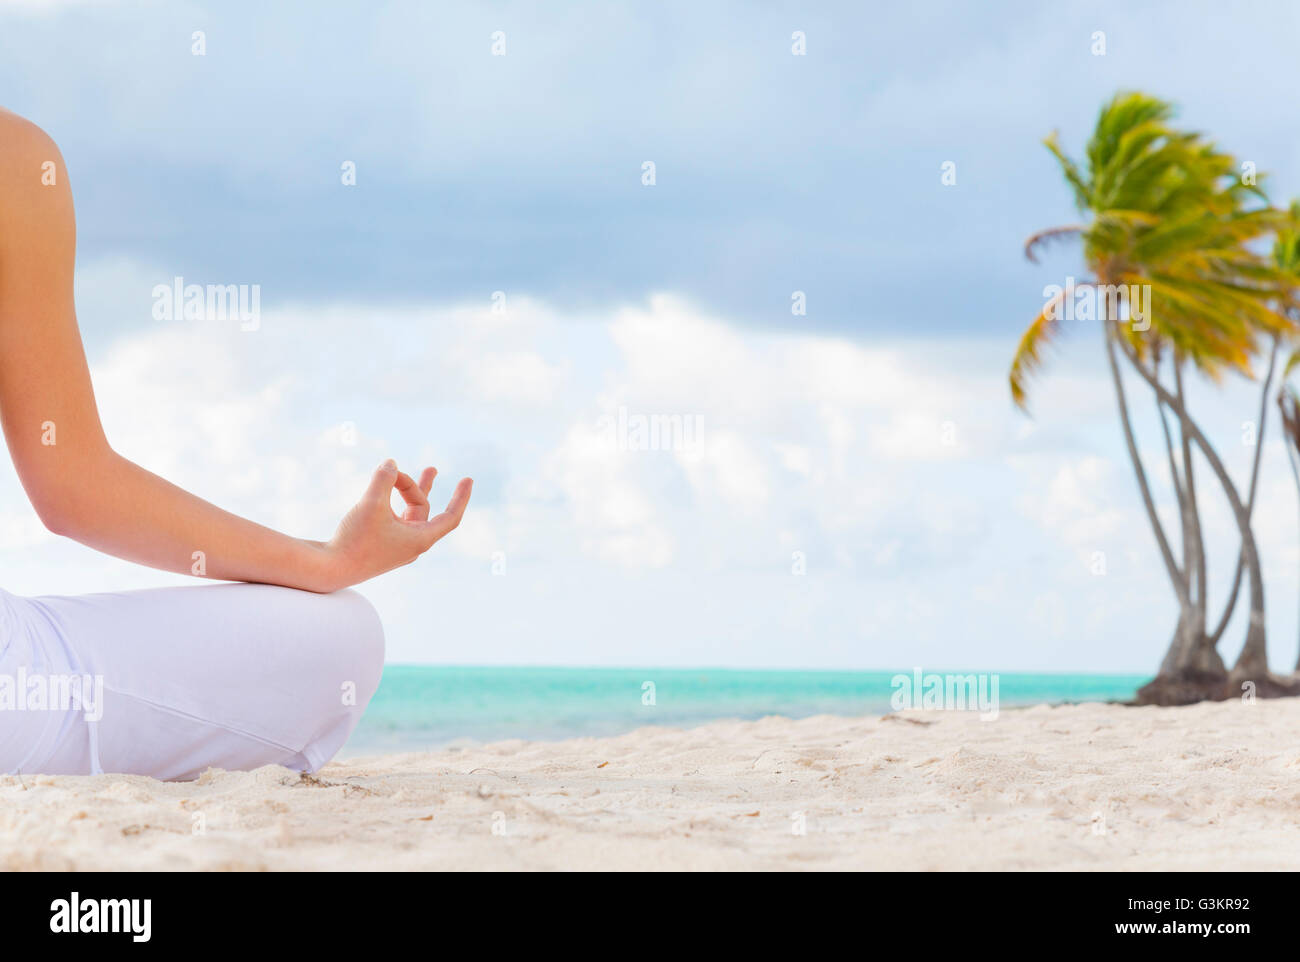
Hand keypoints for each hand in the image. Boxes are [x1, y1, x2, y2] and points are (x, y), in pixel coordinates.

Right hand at [321, 459, 471, 589]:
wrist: (328, 570)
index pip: (451, 517)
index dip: (461, 497)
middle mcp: (411, 545)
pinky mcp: (379, 546)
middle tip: (431, 468)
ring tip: (404, 474)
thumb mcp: (371, 504)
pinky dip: (389, 503)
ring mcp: (395, 547)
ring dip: (406, 492)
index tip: (468, 480)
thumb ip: (383, 479)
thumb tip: (391, 463)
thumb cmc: (354, 539)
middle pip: (422, 508)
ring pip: (407, 513)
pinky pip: (392, 519)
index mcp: (420, 539)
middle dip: (421, 486)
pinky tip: (379, 491)